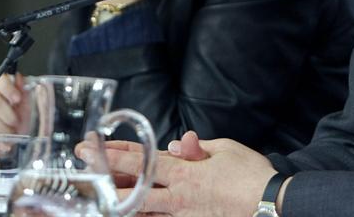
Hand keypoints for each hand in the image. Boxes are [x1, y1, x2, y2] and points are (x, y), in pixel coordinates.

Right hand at [0, 68, 30, 151]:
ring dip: (1, 128)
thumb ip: (23, 88)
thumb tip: (20, 79)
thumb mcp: (26, 100)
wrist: (9, 131)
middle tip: (16, 122)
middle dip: (7, 114)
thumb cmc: (18, 112)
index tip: (18, 99)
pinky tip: (1, 143)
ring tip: (10, 134)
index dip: (6, 87)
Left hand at [79, 132, 276, 216]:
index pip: (140, 160)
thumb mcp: (224, 148)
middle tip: (83, 169)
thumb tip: (175, 144)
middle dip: (105, 177)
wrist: (270, 205)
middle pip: (132, 187)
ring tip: (101, 191)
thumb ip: (196, 148)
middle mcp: (177, 196)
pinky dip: (146, 213)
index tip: (89, 147)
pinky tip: (133, 208)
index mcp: (184, 172)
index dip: (112, 154)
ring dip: (121, 199)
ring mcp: (182, 216)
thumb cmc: (251, 174)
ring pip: (142, 210)